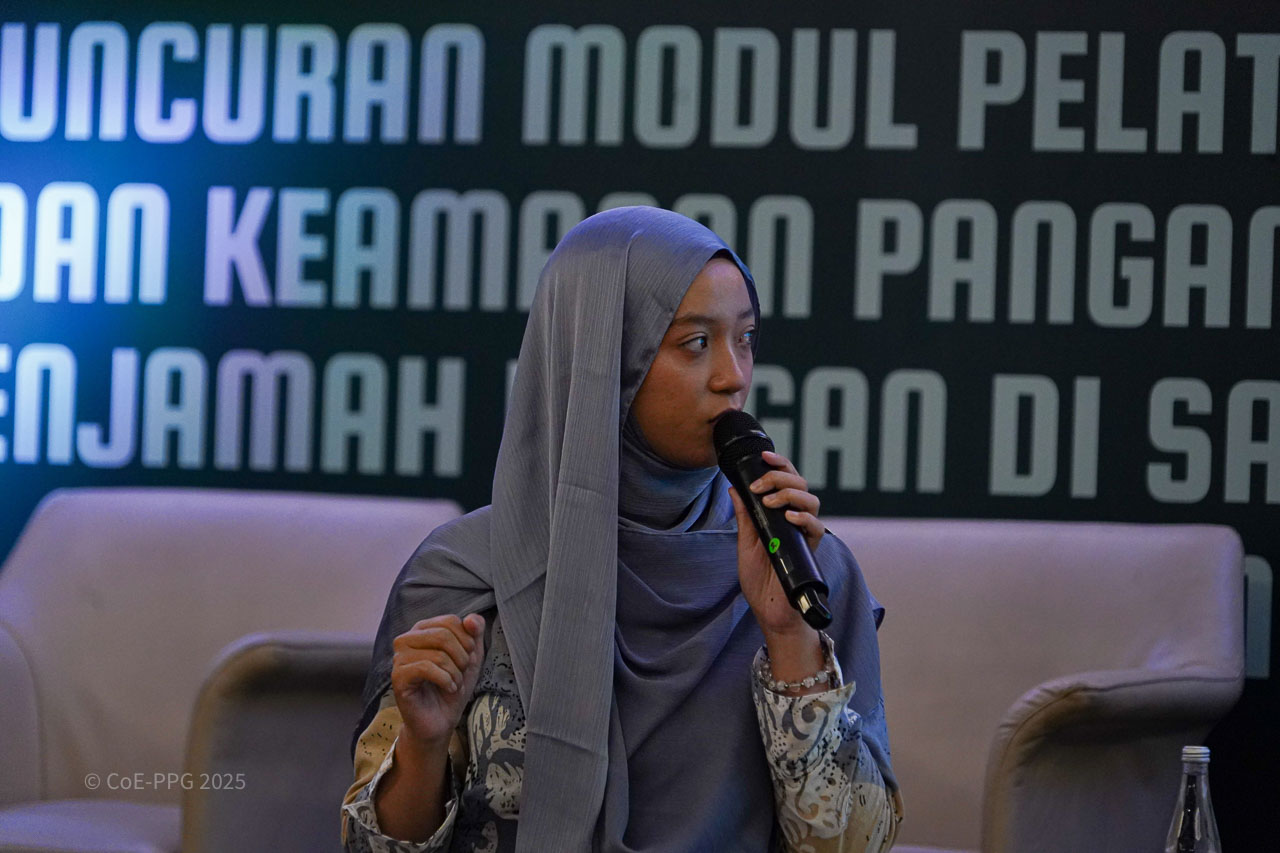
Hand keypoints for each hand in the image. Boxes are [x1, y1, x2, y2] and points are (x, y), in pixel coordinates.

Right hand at [389, 613, 485, 750]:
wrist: (440, 719)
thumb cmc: (453, 685)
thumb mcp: (471, 655)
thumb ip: (475, 632)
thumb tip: (471, 618)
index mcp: (423, 629)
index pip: (450, 621)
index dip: (467, 640)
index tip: (468, 659)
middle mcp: (407, 639)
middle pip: (444, 635)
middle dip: (461, 657)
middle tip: (461, 673)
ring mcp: (399, 657)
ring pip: (438, 654)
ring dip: (455, 673)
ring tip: (453, 684)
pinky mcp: (398, 676)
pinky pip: (426, 668)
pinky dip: (445, 680)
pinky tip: (447, 688)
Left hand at [728, 449, 823, 637]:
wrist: (771, 613)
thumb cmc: (760, 581)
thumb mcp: (745, 544)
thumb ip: (744, 517)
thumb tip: (734, 487)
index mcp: (779, 515)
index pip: (786, 481)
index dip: (779, 465)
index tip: (765, 456)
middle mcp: (795, 521)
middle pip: (800, 484)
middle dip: (780, 477)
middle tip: (760, 485)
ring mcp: (804, 534)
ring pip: (811, 501)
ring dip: (790, 494)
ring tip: (771, 502)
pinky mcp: (810, 550)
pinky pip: (815, 528)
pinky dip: (803, 518)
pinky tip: (789, 518)